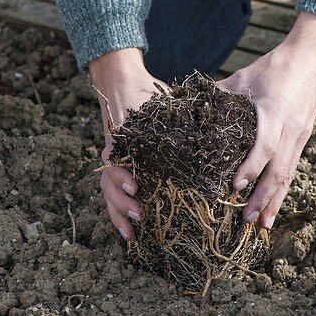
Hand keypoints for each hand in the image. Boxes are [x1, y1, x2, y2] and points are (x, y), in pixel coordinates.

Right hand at [88, 47, 169, 242]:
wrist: (122, 82)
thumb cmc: (146, 91)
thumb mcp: (160, 99)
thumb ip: (175, 111)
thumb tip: (207, 119)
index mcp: (123, 135)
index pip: (115, 158)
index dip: (121, 174)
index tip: (136, 185)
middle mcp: (115, 150)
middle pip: (109, 181)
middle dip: (122, 202)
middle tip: (141, 213)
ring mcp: (114, 161)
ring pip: (108, 192)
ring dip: (118, 213)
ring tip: (133, 233)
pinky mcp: (119, 170)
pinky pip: (112, 194)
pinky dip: (118, 214)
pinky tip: (129, 233)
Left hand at [216, 11, 315, 229]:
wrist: (313, 57)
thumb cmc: (276, 65)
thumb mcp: (245, 76)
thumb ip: (221, 93)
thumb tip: (190, 104)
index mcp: (275, 112)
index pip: (265, 146)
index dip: (251, 167)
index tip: (235, 186)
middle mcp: (291, 129)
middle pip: (279, 169)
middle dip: (263, 197)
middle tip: (247, 220)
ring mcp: (300, 134)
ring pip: (288, 174)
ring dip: (275, 200)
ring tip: (263, 225)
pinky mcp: (304, 136)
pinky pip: (293, 166)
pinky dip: (283, 188)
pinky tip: (276, 203)